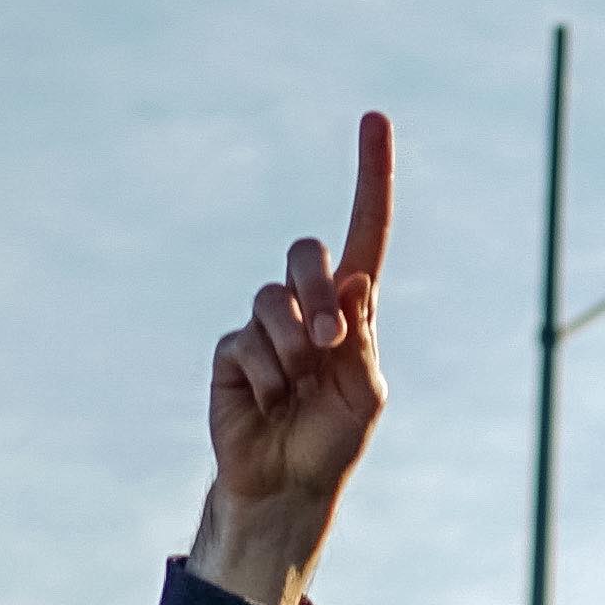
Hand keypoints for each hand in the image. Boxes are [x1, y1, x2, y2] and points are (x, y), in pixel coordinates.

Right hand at [189, 112, 395, 604]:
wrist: (287, 485)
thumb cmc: (334, 440)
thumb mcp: (365, 394)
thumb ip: (362, 340)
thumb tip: (356, 283)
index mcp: (355, 311)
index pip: (366, 234)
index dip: (371, 178)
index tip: (374, 119)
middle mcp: (310, 308)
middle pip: (308, 254)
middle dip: (317, 287)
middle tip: (330, 340)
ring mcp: (265, 326)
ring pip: (273, 301)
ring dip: (292, 348)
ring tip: (295, 388)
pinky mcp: (229, 351)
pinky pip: (243, 342)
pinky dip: (263, 376)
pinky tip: (266, 401)